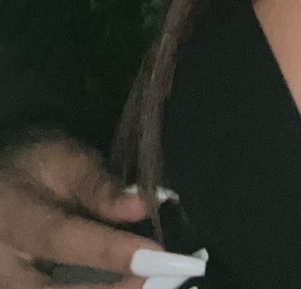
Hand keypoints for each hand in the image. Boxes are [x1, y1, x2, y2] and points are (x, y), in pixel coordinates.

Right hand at [0, 131, 164, 285]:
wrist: (4, 185)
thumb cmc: (36, 165)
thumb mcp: (66, 159)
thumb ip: (100, 186)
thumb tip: (142, 207)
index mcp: (10, 213)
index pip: (60, 237)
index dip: (107, 250)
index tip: (152, 255)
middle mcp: (0, 259)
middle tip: (152, 278)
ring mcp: (5, 282)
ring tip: (140, 281)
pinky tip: (121, 284)